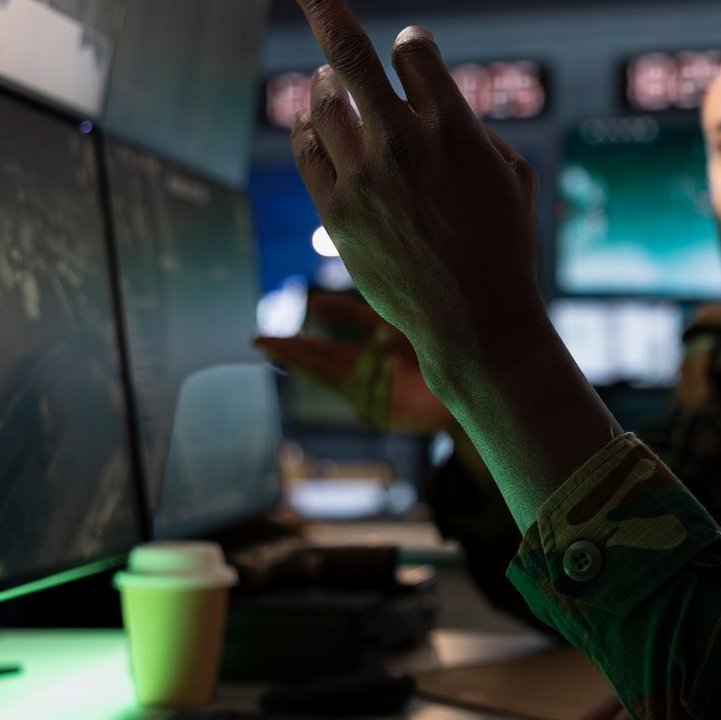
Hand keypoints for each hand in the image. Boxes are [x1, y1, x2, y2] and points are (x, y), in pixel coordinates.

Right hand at [253, 294, 454, 432]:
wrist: (462, 384)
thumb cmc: (423, 354)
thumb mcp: (386, 326)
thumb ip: (351, 317)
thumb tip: (311, 303)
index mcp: (351, 361)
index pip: (313, 353)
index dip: (286, 347)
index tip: (258, 340)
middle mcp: (355, 383)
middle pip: (319, 369)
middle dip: (293, 356)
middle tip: (265, 344)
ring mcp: (370, 402)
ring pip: (357, 380)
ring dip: (369, 356)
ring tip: (385, 332)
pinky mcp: (389, 416)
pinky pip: (381, 396)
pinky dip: (384, 376)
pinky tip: (390, 357)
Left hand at [280, 0, 547, 393]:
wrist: (475, 320)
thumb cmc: (504, 245)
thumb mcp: (511, 175)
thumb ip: (472, 127)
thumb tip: (426, 98)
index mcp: (456, 128)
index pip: (414, 49)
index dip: (413, 42)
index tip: (413, 48)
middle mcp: (404, 143)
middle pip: (347, 51)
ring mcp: (364, 176)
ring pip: (322, 98)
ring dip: (327, 83)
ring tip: (336, 87)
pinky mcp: (336, 209)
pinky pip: (307, 145)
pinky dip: (311, 126)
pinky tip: (319, 124)